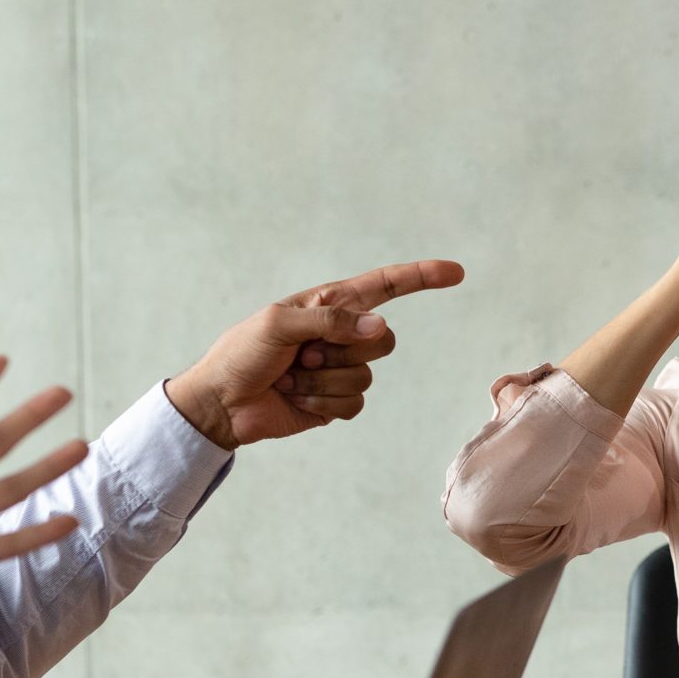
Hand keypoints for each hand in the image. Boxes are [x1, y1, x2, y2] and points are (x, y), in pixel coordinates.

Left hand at [164, 260, 465, 448]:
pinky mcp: (335, 401)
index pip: (385, 287)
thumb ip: (332, 321)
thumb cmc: (242, 354)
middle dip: (346, 350)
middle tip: (304, 355)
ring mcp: (340, 369)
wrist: (223, 403)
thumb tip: (381, 326)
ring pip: (366, 376)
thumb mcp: (279, 323)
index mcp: (329, 305)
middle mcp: (341, 335)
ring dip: (323, 382)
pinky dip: (323, 403)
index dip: (421, 277)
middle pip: (383, 340)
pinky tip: (296, 399)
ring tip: (291, 379)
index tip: (455, 273)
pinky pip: (354, 404)